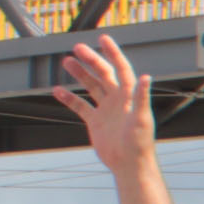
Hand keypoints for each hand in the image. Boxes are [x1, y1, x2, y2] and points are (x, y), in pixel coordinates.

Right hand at [52, 35, 156, 174]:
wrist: (129, 164)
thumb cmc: (139, 143)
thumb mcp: (142, 118)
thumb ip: (142, 97)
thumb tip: (146, 76)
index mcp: (129, 96)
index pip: (121, 68)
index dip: (113, 53)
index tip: (103, 38)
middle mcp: (118, 100)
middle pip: (104, 74)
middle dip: (92, 60)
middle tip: (77, 48)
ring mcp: (106, 110)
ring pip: (91, 87)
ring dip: (80, 74)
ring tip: (66, 61)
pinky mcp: (95, 122)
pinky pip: (80, 106)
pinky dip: (69, 98)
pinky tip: (57, 90)